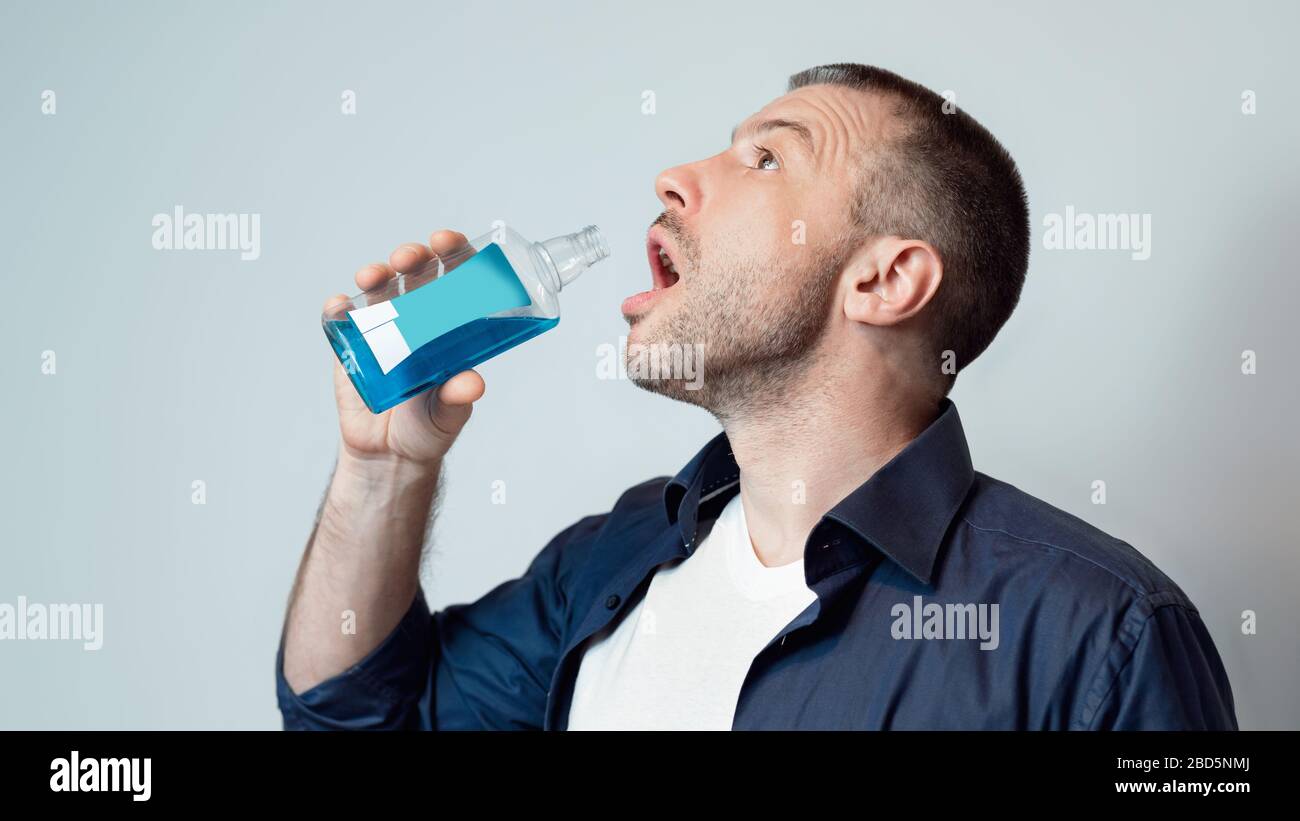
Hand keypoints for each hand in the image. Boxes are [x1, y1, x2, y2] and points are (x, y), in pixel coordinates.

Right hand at [324, 230, 485, 466]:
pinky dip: (340, 307)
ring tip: (374, 276)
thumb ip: (459, 398)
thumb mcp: (449, 415)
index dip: (454, 254)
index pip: (456, 278)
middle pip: (416, 273)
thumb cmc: (427, 427)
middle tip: (410, 257)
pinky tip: (341, 305)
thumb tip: (472, 382)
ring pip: (380, 288)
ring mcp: (383, 328)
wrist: (389, 454)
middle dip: (413, 256)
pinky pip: (343, 318)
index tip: (447, 242)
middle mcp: (418, 318)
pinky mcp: (352, 344)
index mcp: (450, 325)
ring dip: (376, 273)